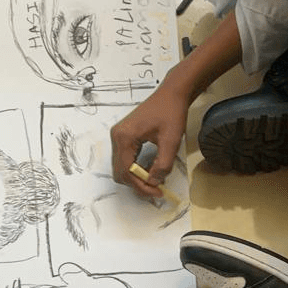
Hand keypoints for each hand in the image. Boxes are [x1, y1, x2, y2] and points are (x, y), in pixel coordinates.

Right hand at [109, 81, 189, 197]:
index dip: (141, 186)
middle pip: (120, 172)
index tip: (157, 192)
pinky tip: (149, 169)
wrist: (171, 94)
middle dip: (137, 184)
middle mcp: (116, 137)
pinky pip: (124, 158)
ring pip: (121, 167)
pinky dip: (135, 168)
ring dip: (136, 177)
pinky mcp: (123, 136)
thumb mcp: (170, 141)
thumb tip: (154, 182)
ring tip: (154, 180)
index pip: (126, 171)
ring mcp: (118, 136)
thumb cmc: (171, 113)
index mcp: (124, 137)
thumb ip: (162, 164)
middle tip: (156, 189)